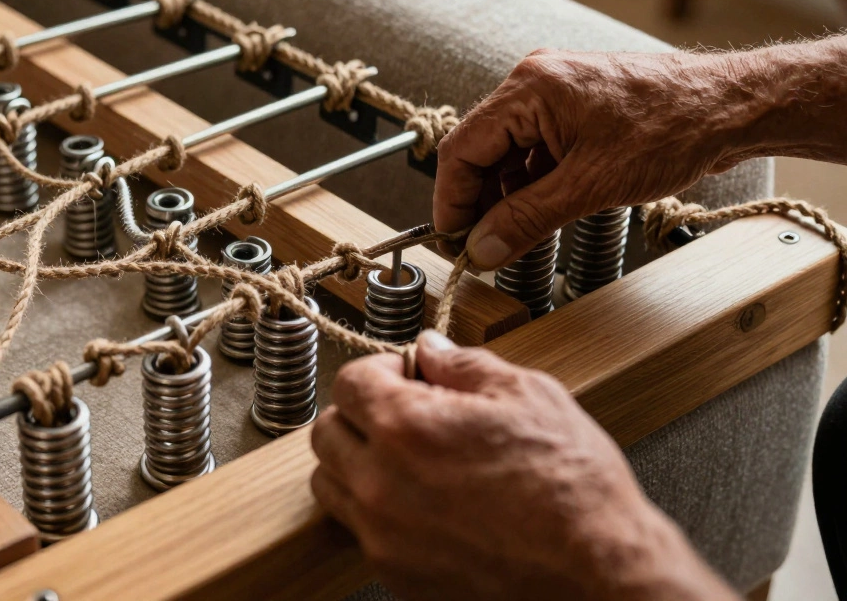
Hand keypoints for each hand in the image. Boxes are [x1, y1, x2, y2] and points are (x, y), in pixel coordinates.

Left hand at [310, 331, 736, 600]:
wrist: (598, 575)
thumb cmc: (573, 489)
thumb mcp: (528, 396)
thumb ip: (463, 366)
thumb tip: (429, 349)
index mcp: (405, 427)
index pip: (348, 382)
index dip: (379, 371)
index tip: (404, 376)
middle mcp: (381, 483)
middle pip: (327, 433)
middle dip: (359, 415)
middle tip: (403, 414)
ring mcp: (383, 535)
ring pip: (332, 485)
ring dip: (357, 464)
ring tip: (408, 461)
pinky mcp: (395, 574)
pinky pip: (360, 531)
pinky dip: (377, 512)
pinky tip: (423, 503)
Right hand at [433, 48, 762, 268]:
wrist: (734, 108)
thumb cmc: (674, 129)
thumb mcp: (590, 186)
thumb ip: (526, 218)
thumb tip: (482, 249)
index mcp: (529, 89)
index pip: (462, 149)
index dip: (451, 200)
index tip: (452, 240)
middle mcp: (535, 82)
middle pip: (481, 149)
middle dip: (478, 200)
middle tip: (480, 246)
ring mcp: (557, 92)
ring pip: (509, 152)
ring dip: (508, 194)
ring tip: (516, 233)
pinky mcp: (577, 107)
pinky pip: (536, 148)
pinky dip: (534, 182)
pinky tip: (544, 209)